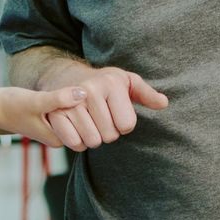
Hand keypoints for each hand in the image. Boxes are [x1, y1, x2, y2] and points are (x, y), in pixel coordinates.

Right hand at [0, 85, 87, 146]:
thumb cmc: (12, 105)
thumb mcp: (36, 100)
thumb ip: (59, 98)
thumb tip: (83, 92)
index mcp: (60, 139)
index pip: (90, 134)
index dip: (95, 117)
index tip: (95, 98)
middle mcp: (61, 138)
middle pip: (89, 130)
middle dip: (92, 113)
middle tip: (93, 91)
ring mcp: (58, 130)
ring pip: (82, 122)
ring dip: (85, 107)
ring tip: (84, 89)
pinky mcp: (54, 121)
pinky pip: (73, 115)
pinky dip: (76, 104)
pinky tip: (75, 89)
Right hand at [36, 61, 169, 152]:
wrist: (65, 77)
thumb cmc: (103, 83)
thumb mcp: (126, 82)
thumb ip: (146, 94)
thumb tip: (164, 103)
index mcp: (111, 83)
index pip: (127, 125)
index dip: (123, 124)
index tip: (115, 111)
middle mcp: (89, 90)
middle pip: (109, 136)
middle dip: (108, 132)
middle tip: (100, 117)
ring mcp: (70, 103)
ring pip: (92, 141)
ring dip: (93, 138)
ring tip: (89, 122)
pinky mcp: (55, 115)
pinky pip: (74, 143)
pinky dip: (78, 142)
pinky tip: (77, 128)